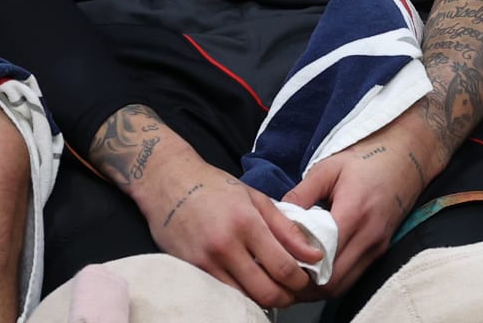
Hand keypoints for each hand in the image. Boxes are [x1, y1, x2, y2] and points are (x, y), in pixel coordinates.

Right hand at [139, 150, 320, 309]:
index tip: (305, 279)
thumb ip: (286, 228)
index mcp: (246, 223)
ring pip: (244, 299)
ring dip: (262, 298)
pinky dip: (240, 294)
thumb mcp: (255, 198)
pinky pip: (223, 294)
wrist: (168, 182)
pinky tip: (246, 282)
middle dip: (285, 297)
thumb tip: (314, 254)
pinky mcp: (191, 271)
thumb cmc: (214, 187)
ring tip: (269, 285)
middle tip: (290, 289)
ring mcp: (205, 262)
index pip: (283, 267)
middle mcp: (225, 245)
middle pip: (266, 292)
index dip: (300, 280)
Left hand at [282, 113, 437, 297]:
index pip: (322, 256)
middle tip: (281, 273)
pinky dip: (332, 280)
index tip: (277, 259)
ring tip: (294, 275)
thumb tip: (276, 216)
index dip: (297, 265)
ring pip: (343, 285)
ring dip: (317, 286)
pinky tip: (315, 271)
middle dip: (304, 283)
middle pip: (332, 281)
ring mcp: (377, 247)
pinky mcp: (380, 251)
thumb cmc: (365, 159)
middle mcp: (368, 237)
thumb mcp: (327, 168)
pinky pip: (353, 277)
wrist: (407, 157)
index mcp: (353, 213)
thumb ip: (302, 194)